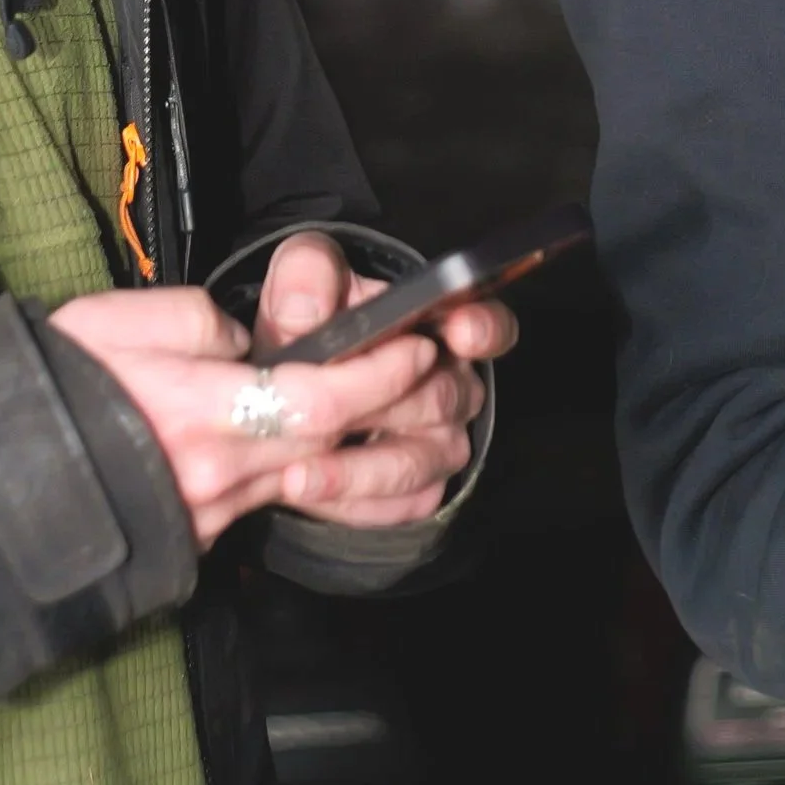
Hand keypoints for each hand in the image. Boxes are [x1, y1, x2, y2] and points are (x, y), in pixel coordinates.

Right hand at [49, 283, 444, 550]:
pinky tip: (315, 445)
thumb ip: (195, 321)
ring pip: (302, 477)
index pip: (318, 401)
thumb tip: (245, 342)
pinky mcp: (194, 538)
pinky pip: (266, 501)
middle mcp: (212, 475)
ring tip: (384, 403)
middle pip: (328, 445)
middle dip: (386, 408)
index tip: (412, 345)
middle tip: (423, 369)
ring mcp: (206, 516)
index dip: (378, 376)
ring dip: (352, 443)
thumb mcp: (110, 319)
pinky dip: (302, 471)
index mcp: (195, 413)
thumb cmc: (46, 386)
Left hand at [255, 231, 517, 529]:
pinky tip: (305, 490)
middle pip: (437, 400)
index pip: (489, 326)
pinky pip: (394, 506)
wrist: (298, 386)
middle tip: (314, 412)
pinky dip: (348, 501)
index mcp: (441, 325)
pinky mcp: (418, 492)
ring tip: (295, 474)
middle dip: (375, 405)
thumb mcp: (304, 282)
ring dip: (352, 471)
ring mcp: (440, 445)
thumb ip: (307, 277)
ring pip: (411, 465)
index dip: (481, 329)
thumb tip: (308, 308)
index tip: (458, 331)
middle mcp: (454, 387)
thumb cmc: (316, 323)